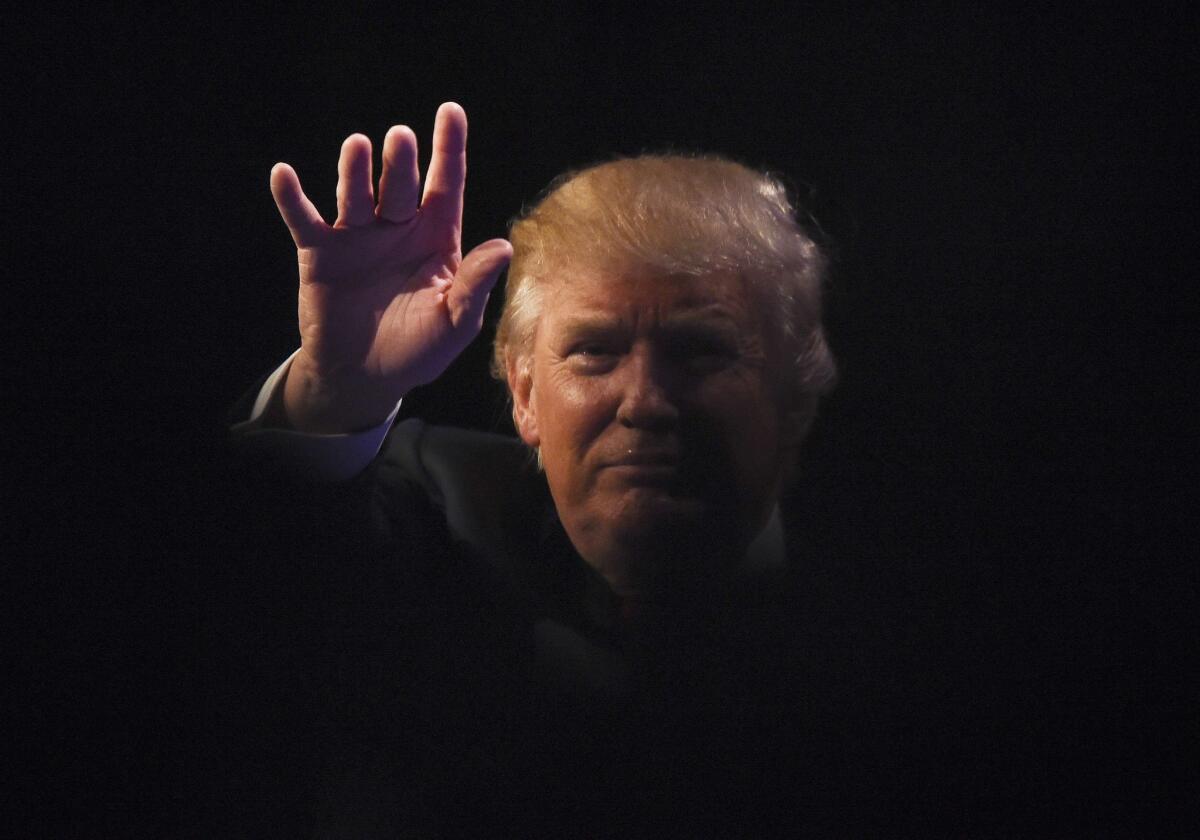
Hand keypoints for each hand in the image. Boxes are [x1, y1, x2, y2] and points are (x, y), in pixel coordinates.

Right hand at [269, 102, 511, 432]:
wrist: (364, 377)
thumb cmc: (418, 350)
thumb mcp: (454, 323)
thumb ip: (475, 286)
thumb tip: (503, 246)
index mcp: (436, 237)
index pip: (446, 185)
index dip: (449, 148)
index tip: (450, 111)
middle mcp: (397, 227)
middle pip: (401, 186)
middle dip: (400, 163)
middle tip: (399, 139)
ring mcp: (357, 236)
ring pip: (356, 195)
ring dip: (355, 171)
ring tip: (357, 147)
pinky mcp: (320, 253)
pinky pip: (304, 220)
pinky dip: (292, 198)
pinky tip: (283, 174)